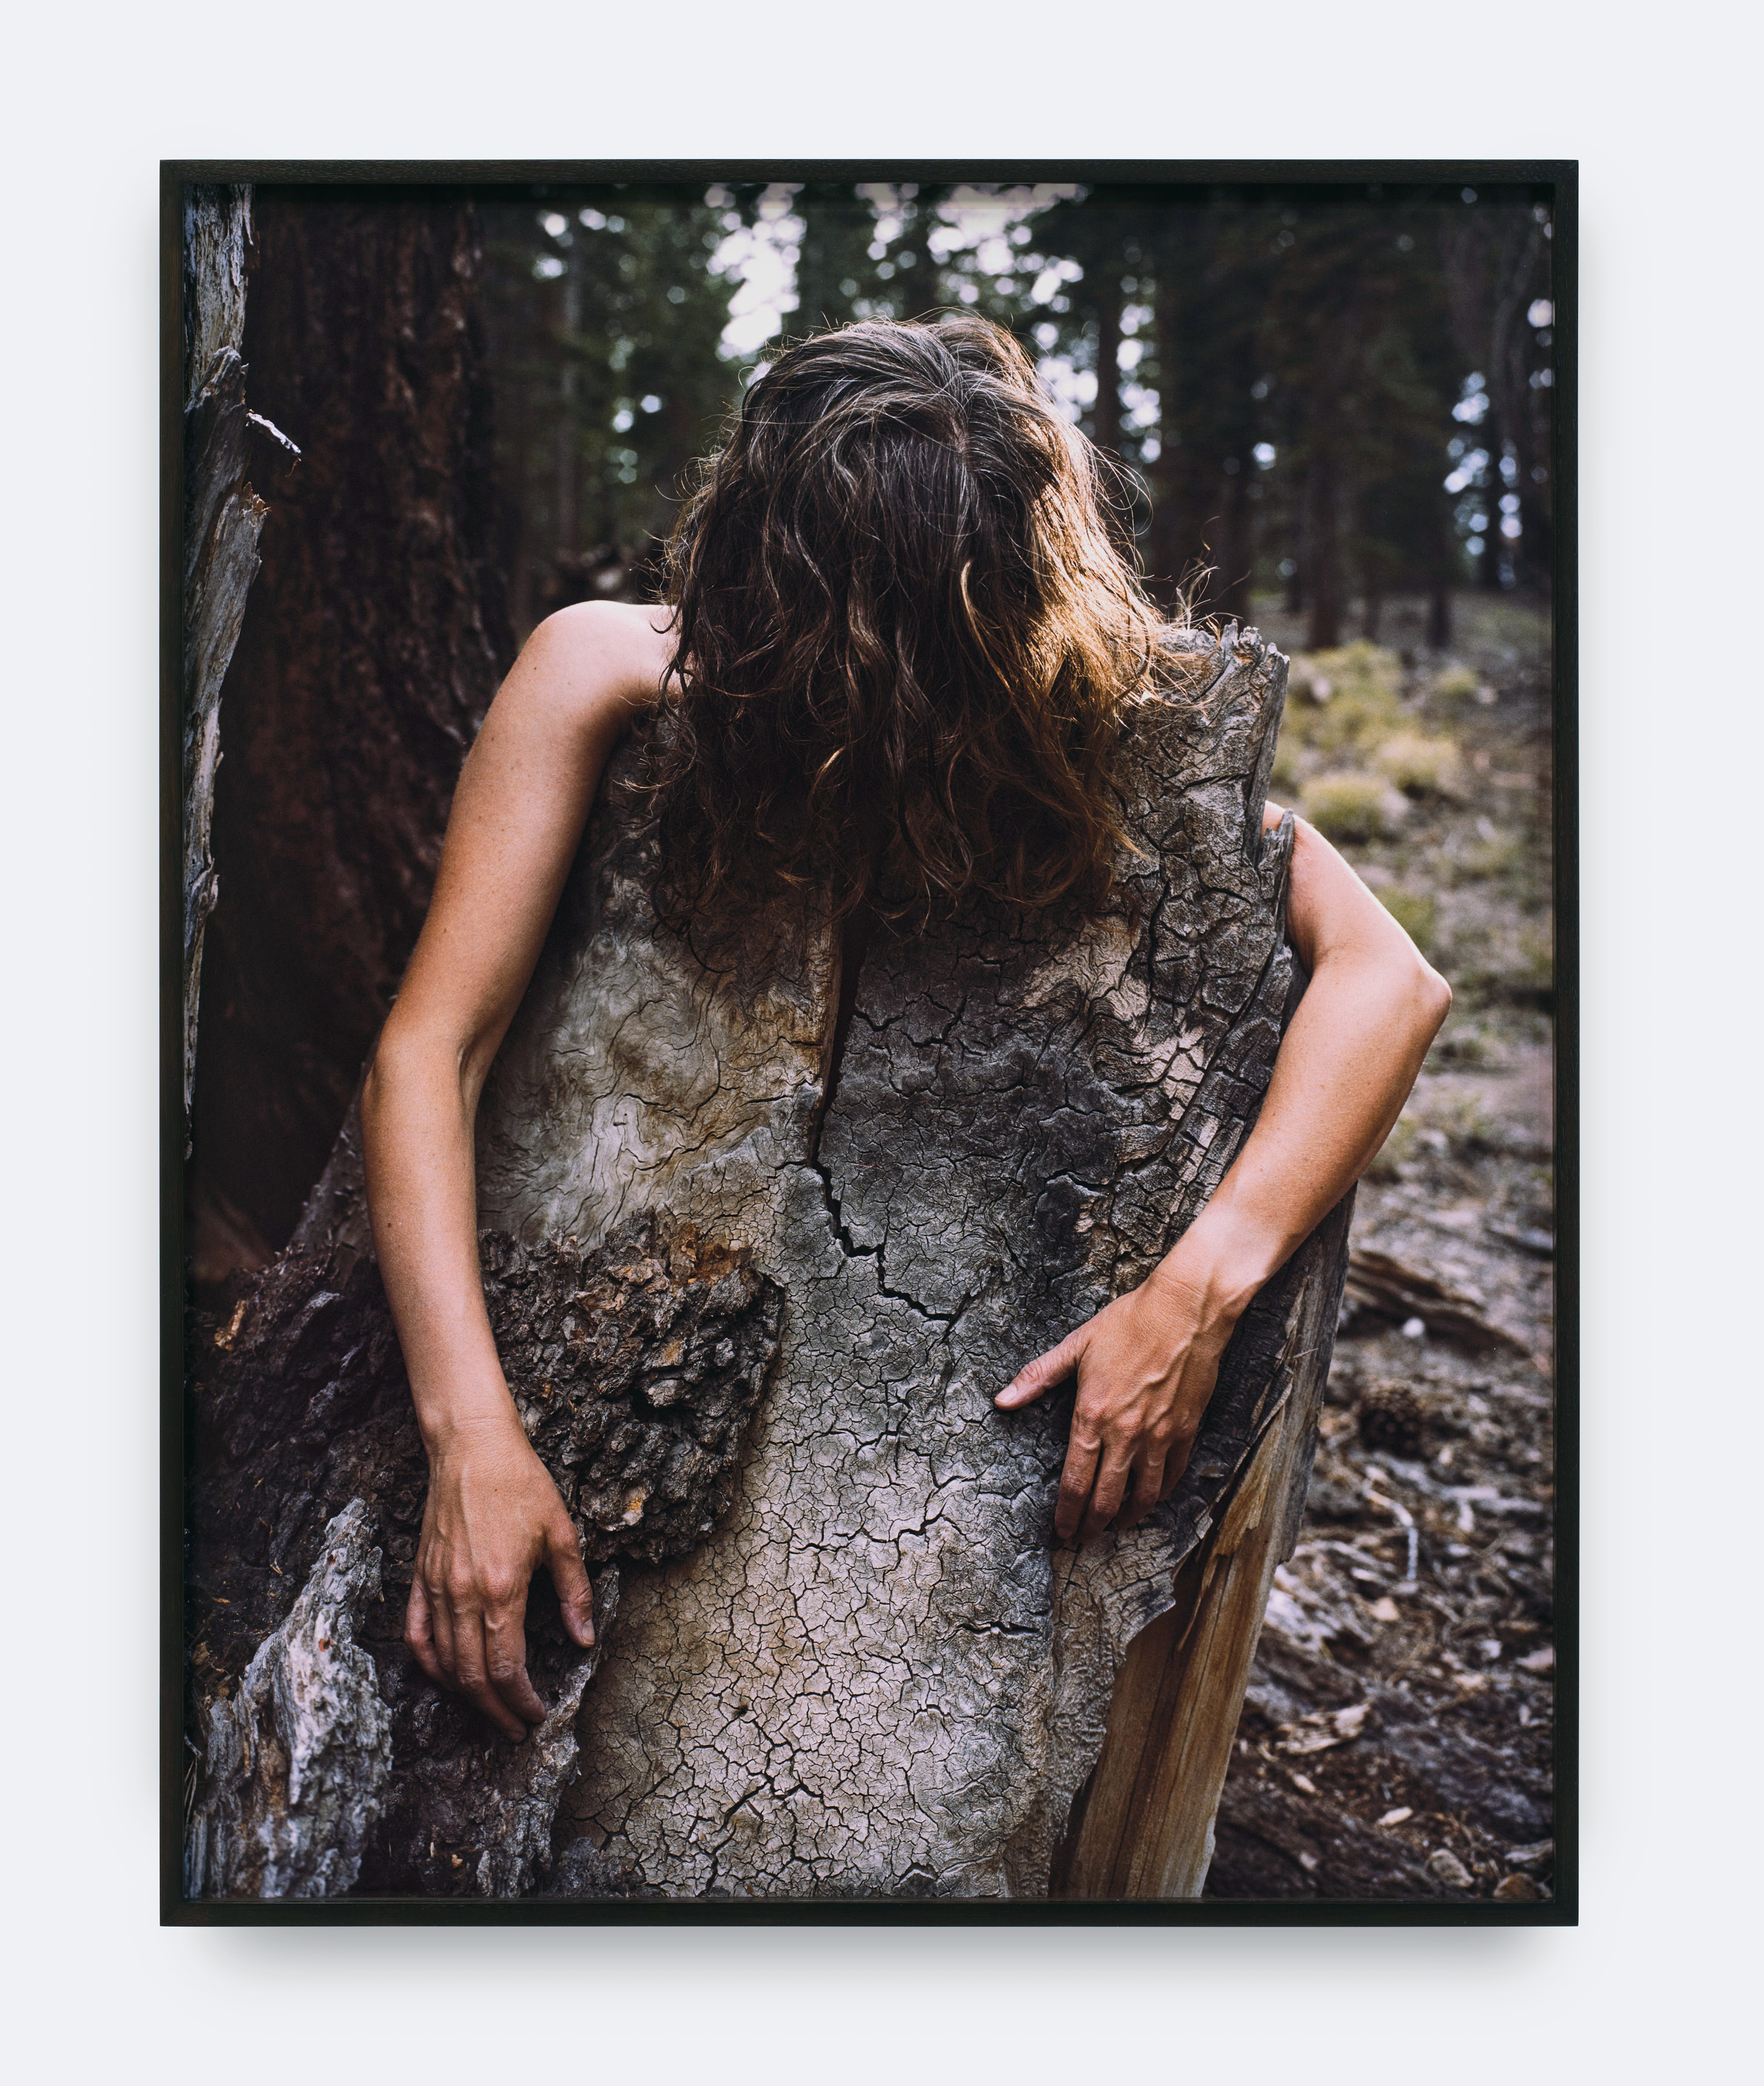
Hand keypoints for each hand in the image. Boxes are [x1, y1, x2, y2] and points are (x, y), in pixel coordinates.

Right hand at [404, 1414, 596, 1739]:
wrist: (472, 1447)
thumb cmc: (521, 1484)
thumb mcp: (563, 1535)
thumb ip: (575, 1592)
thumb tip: (585, 1639)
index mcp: (501, 1589)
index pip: (506, 1668)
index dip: (522, 1701)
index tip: (537, 1716)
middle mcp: (462, 1595)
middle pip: (472, 1676)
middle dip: (496, 1711)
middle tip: (516, 1729)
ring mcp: (435, 1588)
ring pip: (443, 1662)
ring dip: (466, 1696)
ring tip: (490, 1712)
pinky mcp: (418, 1577)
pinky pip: (415, 1635)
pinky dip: (428, 1664)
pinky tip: (446, 1678)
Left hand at [995, 1247, 1250, 1543]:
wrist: (1186, 1311)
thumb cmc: (1129, 1323)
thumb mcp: (1076, 1345)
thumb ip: (1038, 1377)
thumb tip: (1002, 1400)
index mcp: (1092, 1416)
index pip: (1075, 1481)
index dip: (1066, 1513)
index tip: (1061, 1531)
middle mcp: (1125, 1434)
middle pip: (1107, 1498)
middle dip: (1093, 1525)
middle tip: (1084, 1538)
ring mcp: (1158, 1436)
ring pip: (1143, 1495)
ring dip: (1127, 1517)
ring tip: (1116, 1526)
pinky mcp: (1185, 1431)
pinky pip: (1171, 1475)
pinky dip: (1159, 1494)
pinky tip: (1151, 1498)